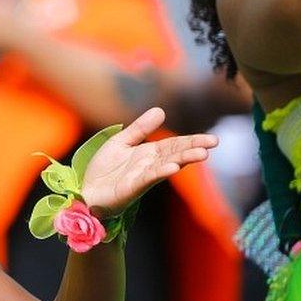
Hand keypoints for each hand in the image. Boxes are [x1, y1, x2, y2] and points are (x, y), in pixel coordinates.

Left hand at [80, 108, 217, 215]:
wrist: (87, 191)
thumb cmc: (104, 169)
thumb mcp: (122, 142)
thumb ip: (140, 128)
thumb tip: (161, 110)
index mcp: (149, 153)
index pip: (175, 145)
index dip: (192, 140)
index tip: (212, 139)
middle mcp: (150, 165)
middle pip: (175, 154)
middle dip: (193, 148)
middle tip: (213, 143)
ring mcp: (143, 177)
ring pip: (166, 166)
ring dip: (183, 160)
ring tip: (201, 154)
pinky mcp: (132, 187)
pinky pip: (148, 178)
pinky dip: (160, 172)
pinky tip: (172, 167)